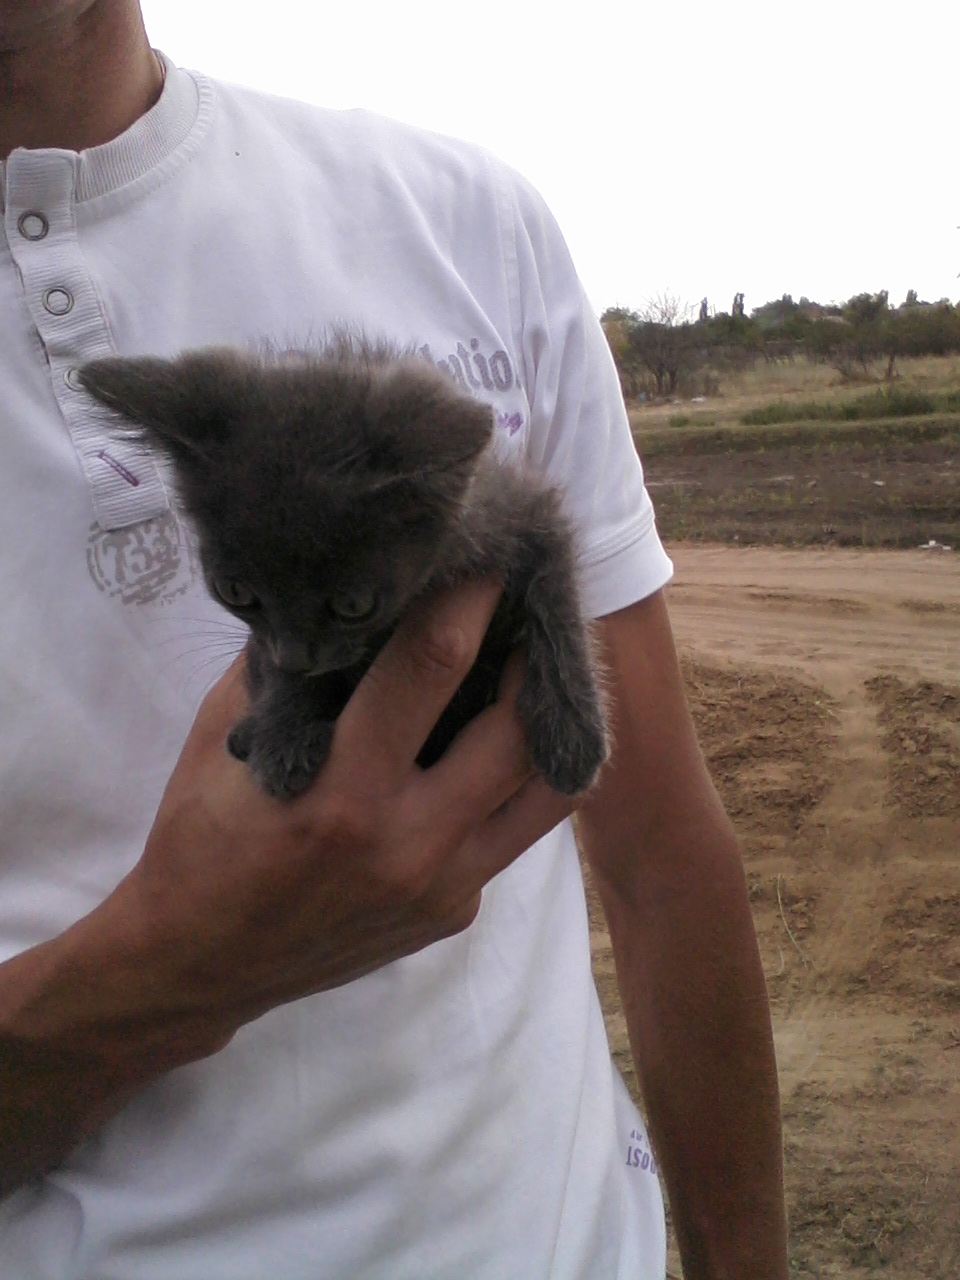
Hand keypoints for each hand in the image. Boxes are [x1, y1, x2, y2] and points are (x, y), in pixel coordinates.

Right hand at [116, 578, 575, 1039]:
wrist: (196, 964)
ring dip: (550, 723)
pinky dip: (508, 784)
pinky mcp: (455, 912)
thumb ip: (290, 667)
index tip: (490, 560)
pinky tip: (489, 751)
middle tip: (536, 613)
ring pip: (547, 791)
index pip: (431, 665)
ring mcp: (441, 886)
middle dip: (535, 656)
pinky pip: (508, 834)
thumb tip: (348, 600)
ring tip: (542, 677)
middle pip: (517, 728)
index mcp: (341, 789)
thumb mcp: (227, 737)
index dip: (469, 599)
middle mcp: (407, 842)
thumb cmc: (201, 838)